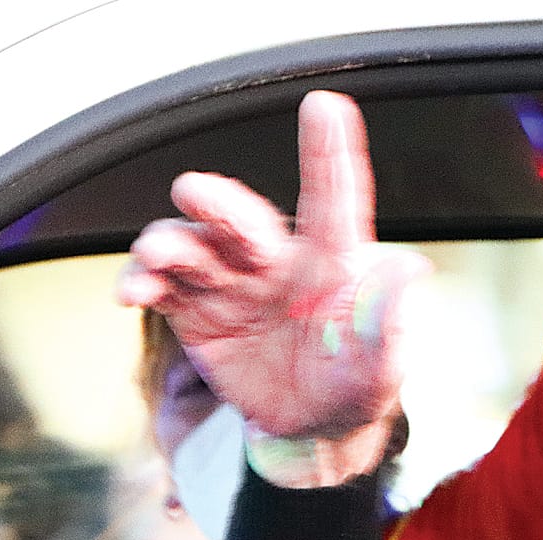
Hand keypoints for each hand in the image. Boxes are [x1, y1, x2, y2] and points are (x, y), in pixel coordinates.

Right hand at [117, 91, 425, 454]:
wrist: (312, 430)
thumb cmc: (355, 387)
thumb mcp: (383, 367)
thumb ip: (390, 324)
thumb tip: (409, 270)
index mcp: (330, 264)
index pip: (332, 201)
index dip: (328, 154)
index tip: (325, 106)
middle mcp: (276, 261)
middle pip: (242, 218)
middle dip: (217, 203)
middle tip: (194, 193)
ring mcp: (232, 282)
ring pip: (191, 245)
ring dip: (166, 244)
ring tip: (153, 262)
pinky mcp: (197, 311)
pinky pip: (162, 285)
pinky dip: (142, 281)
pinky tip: (133, 291)